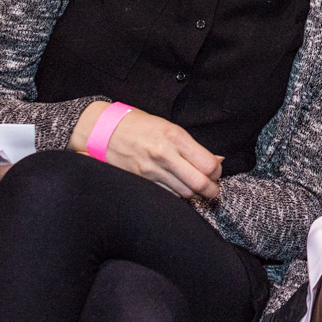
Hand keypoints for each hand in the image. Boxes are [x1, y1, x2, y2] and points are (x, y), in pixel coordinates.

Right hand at [70, 101, 223, 198]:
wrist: (104, 131)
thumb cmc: (140, 126)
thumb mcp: (169, 128)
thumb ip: (193, 147)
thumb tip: (217, 160)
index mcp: (175, 137)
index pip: (208, 164)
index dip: (217, 172)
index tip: (216, 172)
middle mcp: (164, 155)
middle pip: (199, 183)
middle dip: (211, 189)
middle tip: (213, 189)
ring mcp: (151, 170)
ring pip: (184, 193)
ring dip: (195, 193)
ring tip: (196, 188)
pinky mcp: (141, 182)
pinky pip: (167, 195)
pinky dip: (177, 195)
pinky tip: (178, 188)